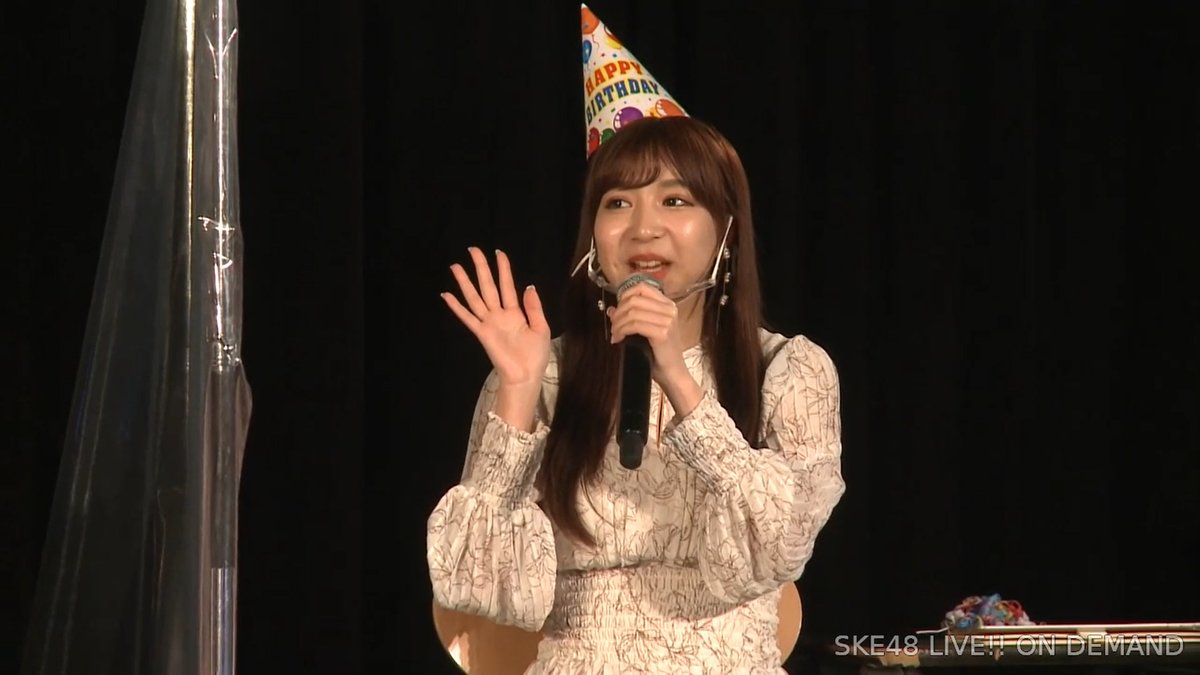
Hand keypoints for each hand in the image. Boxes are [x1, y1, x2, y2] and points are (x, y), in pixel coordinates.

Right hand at [443, 248, 551, 426]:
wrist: (526, 376)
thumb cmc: (535, 356)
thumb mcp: (542, 328)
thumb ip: (534, 307)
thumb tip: (528, 285)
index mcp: (516, 312)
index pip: (507, 285)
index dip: (503, 269)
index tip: (498, 253)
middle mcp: (499, 314)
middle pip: (488, 286)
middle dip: (481, 268)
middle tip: (473, 250)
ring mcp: (489, 323)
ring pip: (475, 297)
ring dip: (465, 282)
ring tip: (456, 267)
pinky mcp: (481, 333)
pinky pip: (467, 317)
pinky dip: (456, 307)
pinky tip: (446, 295)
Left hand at [606, 282, 701, 413]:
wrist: (673, 373)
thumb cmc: (660, 354)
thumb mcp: (645, 331)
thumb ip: (631, 317)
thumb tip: (611, 309)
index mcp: (668, 305)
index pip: (642, 287)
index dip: (624, 295)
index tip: (617, 309)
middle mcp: (669, 310)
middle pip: (634, 299)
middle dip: (618, 312)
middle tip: (613, 326)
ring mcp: (667, 320)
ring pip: (632, 312)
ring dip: (618, 323)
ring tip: (615, 334)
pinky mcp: (662, 333)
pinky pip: (634, 325)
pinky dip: (622, 331)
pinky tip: (618, 339)